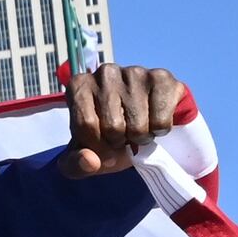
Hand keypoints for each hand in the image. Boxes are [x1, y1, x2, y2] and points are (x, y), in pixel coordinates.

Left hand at [56, 64, 186, 176]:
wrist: (142, 122)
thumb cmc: (106, 136)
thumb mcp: (84, 155)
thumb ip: (75, 164)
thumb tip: (90, 161)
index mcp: (79, 85)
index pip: (85, 125)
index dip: (97, 146)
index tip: (103, 145)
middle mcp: (105, 72)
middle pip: (113, 126)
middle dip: (119, 141)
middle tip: (122, 134)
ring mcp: (135, 72)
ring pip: (138, 126)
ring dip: (140, 137)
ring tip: (137, 128)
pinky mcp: (162, 77)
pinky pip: (161, 121)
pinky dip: (159, 130)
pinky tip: (153, 119)